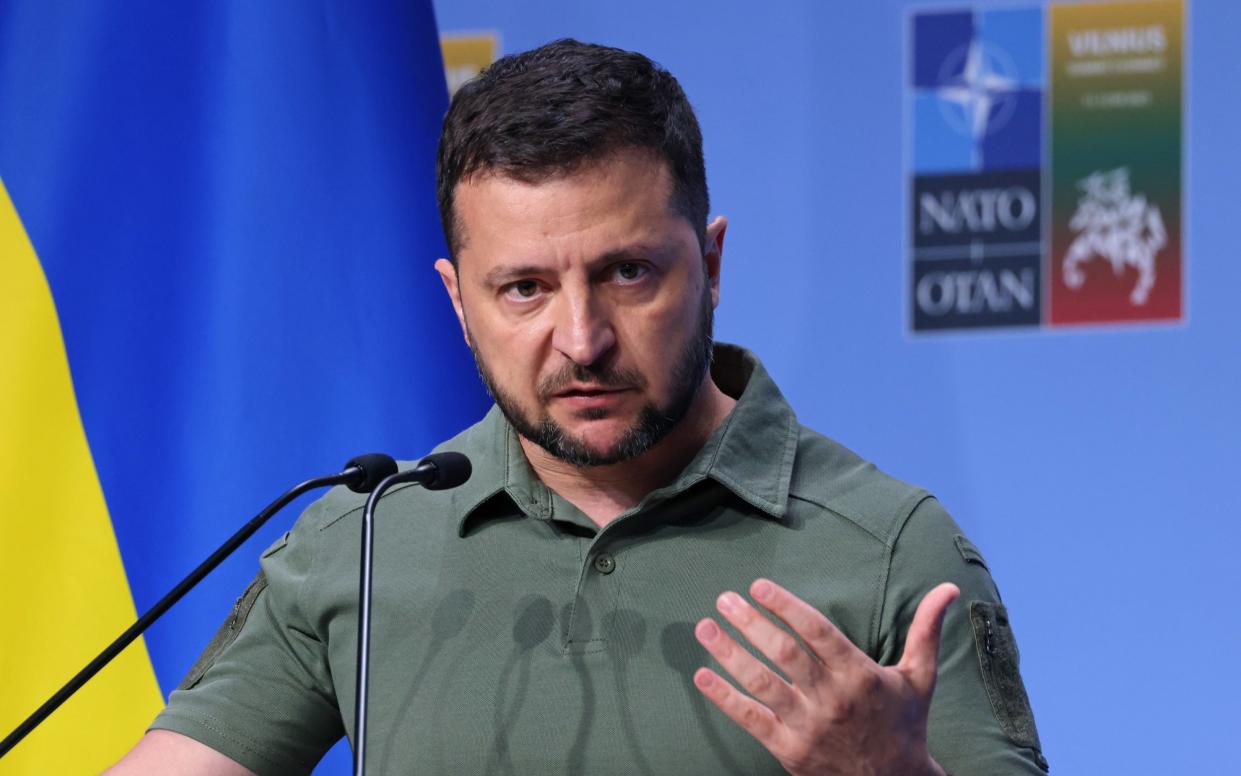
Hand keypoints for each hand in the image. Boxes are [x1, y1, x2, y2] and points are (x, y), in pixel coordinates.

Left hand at [693, 579, 958, 775]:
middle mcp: (832, 699)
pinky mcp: (789, 750)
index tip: (758, 585)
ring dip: (728, 654)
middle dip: (750, 623)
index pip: (817, 632)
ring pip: (762, 684)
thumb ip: (926, 630)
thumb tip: (949, 587)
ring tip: (705, 627)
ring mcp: (808, 726)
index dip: (786, 606)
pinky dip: (723, 697)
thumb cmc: (904, 723)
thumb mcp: (919, 677)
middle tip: (724, 598)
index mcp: (860, 675)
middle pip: (784, 654)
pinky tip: (702, 675)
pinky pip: (750, 720)